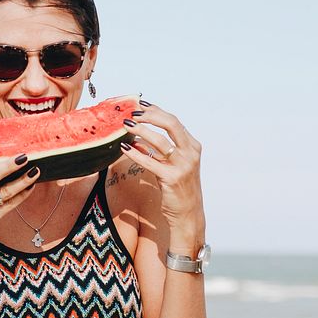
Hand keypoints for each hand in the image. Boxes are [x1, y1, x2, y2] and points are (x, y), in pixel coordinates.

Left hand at [120, 103, 204, 239]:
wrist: (188, 213)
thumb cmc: (179, 188)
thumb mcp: (172, 165)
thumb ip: (158, 152)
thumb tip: (137, 139)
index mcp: (192, 146)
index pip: (173, 121)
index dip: (156, 111)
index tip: (140, 104)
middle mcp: (190, 153)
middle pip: (171, 124)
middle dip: (150, 115)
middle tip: (133, 112)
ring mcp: (183, 165)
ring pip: (160, 140)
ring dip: (141, 130)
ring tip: (126, 125)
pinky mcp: (172, 178)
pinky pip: (150, 161)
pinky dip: (136, 153)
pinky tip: (124, 148)